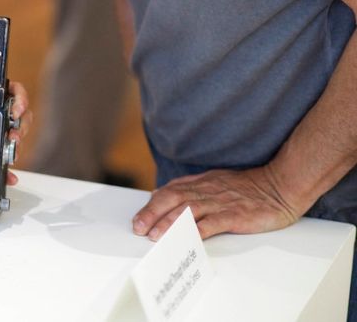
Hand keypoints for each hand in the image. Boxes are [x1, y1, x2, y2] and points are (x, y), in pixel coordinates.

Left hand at [0, 77, 31, 187]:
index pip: (15, 91)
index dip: (21, 99)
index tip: (17, 109)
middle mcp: (2, 111)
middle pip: (22, 117)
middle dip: (21, 128)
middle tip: (14, 137)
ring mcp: (1, 129)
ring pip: (17, 137)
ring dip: (17, 147)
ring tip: (11, 156)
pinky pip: (6, 156)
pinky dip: (8, 167)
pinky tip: (8, 175)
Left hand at [132, 166, 300, 240]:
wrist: (280, 185)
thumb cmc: (250, 187)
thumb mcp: (218, 182)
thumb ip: (195, 189)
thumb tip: (168, 194)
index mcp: (203, 182)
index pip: (172, 190)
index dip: (153, 203)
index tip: (139, 216)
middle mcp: (208, 189)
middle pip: (174, 198)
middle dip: (153, 212)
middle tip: (138, 227)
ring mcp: (221, 201)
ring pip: (188, 209)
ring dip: (168, 222)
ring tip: (153, 234)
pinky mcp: (235, 214)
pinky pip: (213, 222)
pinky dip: (196, 229)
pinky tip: (185, 237)